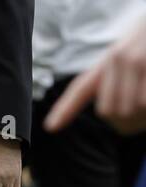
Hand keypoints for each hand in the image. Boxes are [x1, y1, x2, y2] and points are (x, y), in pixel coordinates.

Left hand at [43, 19, 145, 135]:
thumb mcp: (128, 61)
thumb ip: (114, 87)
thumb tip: (112, 116)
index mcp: (105, 62)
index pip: (80, 88)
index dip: (64, 109)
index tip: (49, 127)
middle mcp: (115, 60)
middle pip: (107, 111)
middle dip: (124, 122)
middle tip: (141, 115)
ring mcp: (132, 62)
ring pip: (128, 111)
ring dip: (142, 117)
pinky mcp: (144, 65)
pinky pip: (143, 104)